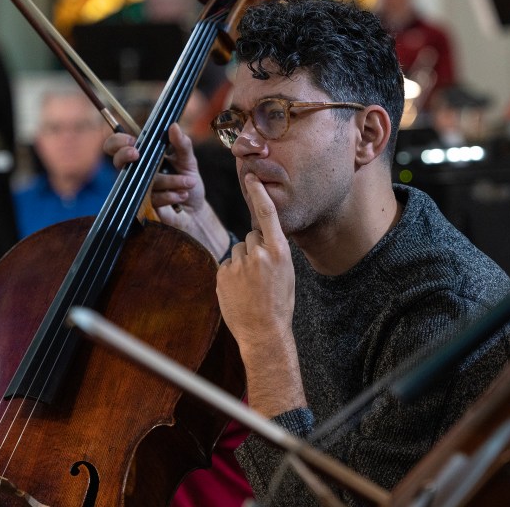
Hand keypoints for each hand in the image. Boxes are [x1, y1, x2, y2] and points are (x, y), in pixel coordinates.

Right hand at [103, 122, 229, 258]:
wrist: (195, 212)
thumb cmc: (188, 184)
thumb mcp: (188, 161)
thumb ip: (182, 144)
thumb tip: (174, 126)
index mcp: (145, 157)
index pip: (119, 145)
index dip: (118, 141)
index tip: (133, 142)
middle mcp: (137, 172)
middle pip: (117, 161)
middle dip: (124, 155)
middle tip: (137, 154)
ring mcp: (137, 190)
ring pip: (144, 180)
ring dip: (170, 180)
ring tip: (189, 182)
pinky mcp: (142, 207)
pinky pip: (151, 197)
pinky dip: (170, 195)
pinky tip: (182, 195)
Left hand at [216, 173, 304, 415]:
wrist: (264, 332)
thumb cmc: (280, 303)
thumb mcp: (287, 273)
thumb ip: (275, 251)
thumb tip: (262, 238)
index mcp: (279, 251)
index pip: (266, 214)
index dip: (258, 194)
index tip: (250, 178)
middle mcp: (258, 254)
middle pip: (251, 237)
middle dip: (254, 250)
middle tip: (261, 275)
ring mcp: (238, 264)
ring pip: (237, 252)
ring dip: (242, 264)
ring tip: (250, 287)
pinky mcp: (222, 274)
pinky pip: (227, 266)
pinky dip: (231, 276)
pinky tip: (240, 292)